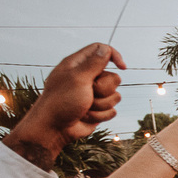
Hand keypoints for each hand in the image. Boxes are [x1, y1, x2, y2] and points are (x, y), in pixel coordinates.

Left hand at [4, 43, 127, 164]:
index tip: (122, 67)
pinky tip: (86, 116)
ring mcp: (93, 94)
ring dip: (101, 104)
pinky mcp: (98, 109)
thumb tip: (106, 49)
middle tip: (90, 93)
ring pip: (115, 96)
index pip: (101, 50)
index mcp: (78, 65)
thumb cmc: (61, 101)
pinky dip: (100, 115)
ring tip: (85, 107)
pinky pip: (112, 110)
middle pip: (113, 76)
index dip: (114, 56)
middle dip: (105, 88)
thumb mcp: (78, 78)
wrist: (55, 128)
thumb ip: (94, 63)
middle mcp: (87, 78)